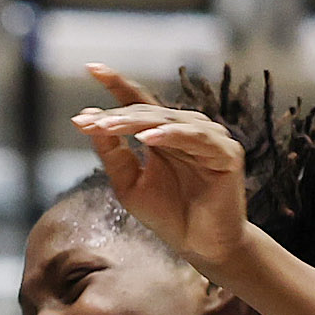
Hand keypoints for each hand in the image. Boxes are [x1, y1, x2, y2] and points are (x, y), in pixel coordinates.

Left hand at [72, 62, 248, 265]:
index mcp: (165, 134)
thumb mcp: (129, 184)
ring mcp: (209, 138)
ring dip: (136, 122)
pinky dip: (171, 135)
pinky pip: (195, 138)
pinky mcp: (226, 154)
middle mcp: (188, 129)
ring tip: (108, 127)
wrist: (200, 247)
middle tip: (89, 121)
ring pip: (168, 121)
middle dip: (116, 116)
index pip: (139, 102)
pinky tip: (148, 138)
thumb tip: (88, 121)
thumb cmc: (168, 216)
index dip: (117, 84)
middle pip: (148, 112)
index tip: (91, 67)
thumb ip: (112, 154)